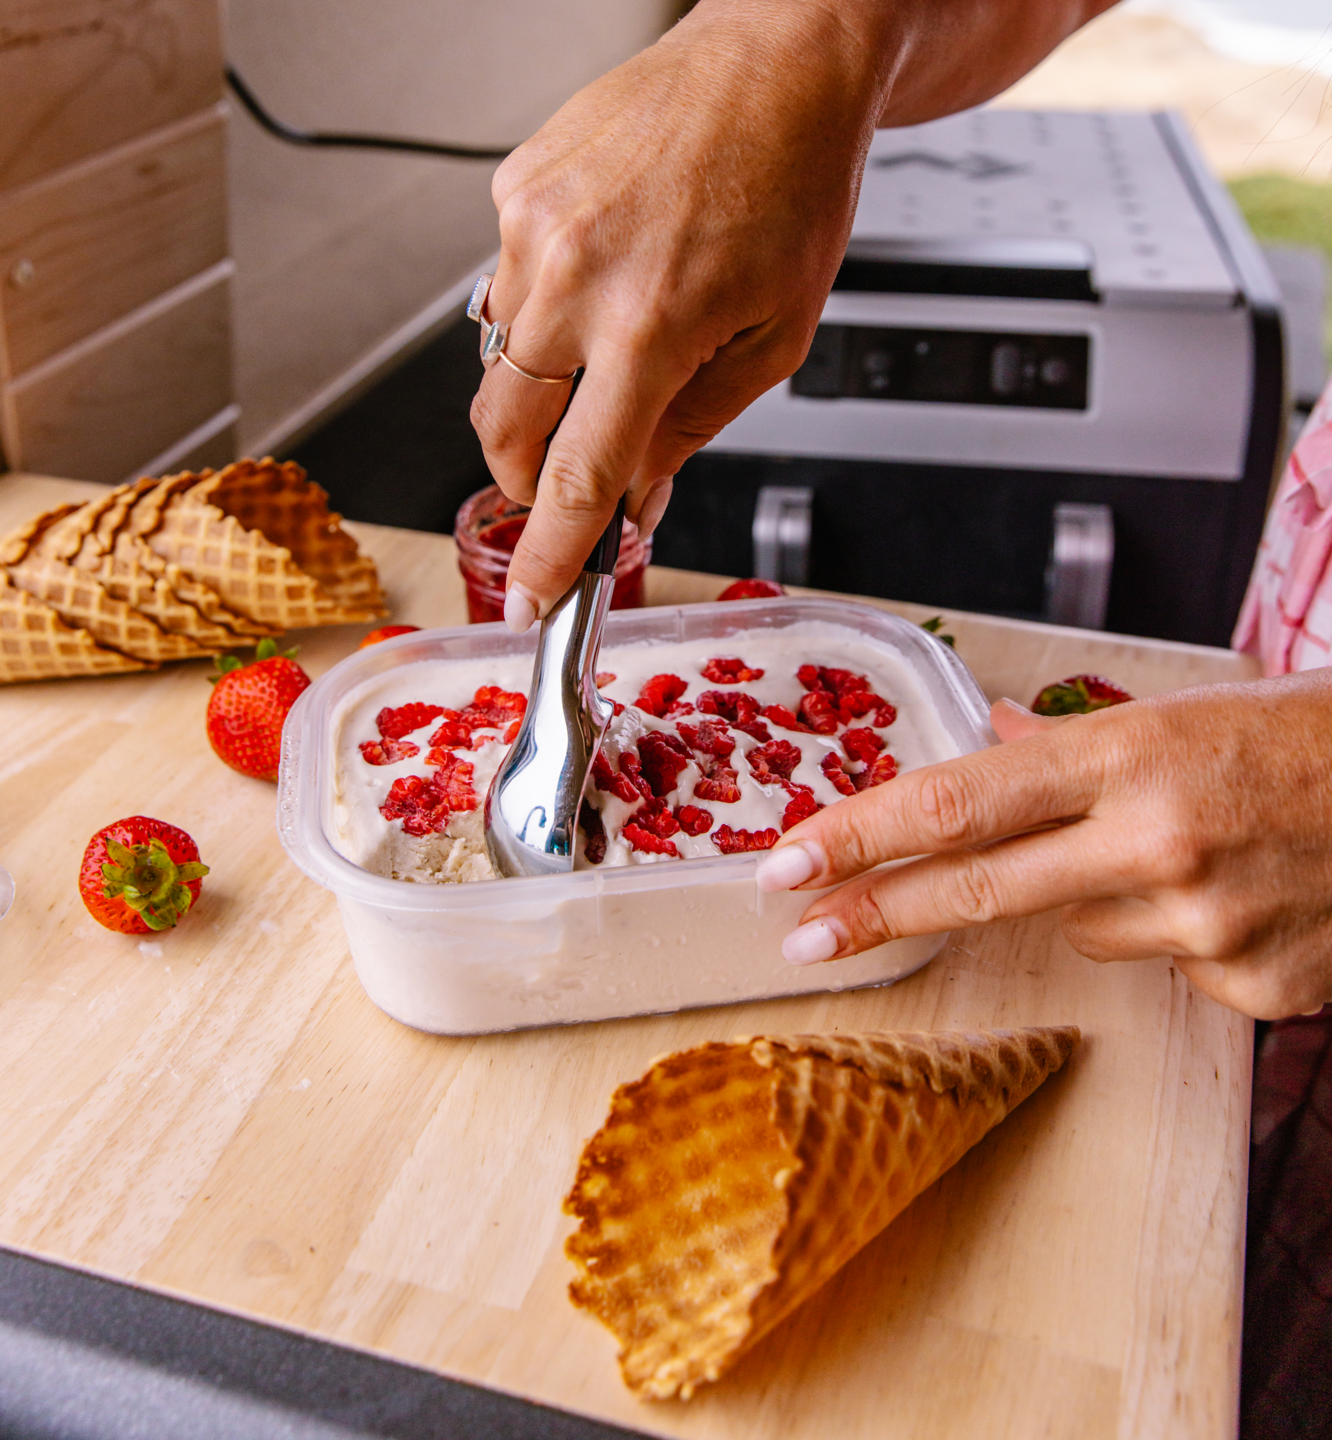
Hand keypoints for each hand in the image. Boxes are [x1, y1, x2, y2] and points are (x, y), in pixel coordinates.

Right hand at [471, 0, 1115, 630]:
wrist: (774, 64)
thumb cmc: (793, 188)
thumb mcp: (774, 340)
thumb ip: (692, 430)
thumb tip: (635, 499)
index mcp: (651, 324)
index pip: (579, 476)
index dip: (552, 554)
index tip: (534, 602)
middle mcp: (575, 275)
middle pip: (505, 432)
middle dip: (529, 481)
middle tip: (567, 483)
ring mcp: (533, 226)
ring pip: (498, 363)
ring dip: (543, 388)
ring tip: (613, 338)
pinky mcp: (514, 188)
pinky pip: (505, 288)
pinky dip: (545, 309)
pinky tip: (602, 269)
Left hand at [755, 671, 1331, 1019]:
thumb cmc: (1296, 742)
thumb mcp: (1174, 715)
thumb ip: (1061, 745)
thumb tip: (980, 736)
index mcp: (1129, 754)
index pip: (958, 801)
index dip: (861, 834)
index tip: (789, 860)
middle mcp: (1159, 841)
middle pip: (976, 887)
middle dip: (877, 911)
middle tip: (802, 933)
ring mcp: (1208, 924)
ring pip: (1076, 930)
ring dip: (1090, 897)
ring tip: (1180, 852)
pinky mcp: (1253, 988)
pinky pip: (1160, 970)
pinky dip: (1171, 937)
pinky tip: (1233, 895)